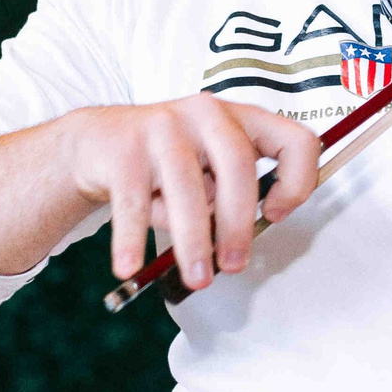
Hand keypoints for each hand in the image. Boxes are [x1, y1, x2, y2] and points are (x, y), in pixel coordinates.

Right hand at [66, 98, 323, 290]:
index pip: (293, 140)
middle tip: (233, 264)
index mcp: (240, 119)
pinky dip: (133, 240)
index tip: (276, 214)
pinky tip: (130, 266)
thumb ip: (228, 197)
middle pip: (238, 165)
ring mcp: (163, 126)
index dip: (296, 182)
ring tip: (196, 277)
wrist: (95, 141)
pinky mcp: (124, 147)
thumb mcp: (206, 170)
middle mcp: (206, 114)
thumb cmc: (163, 162)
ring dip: (194, 241)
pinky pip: (134, 202)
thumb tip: (237, 244)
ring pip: (187, 188)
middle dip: (239, 222)